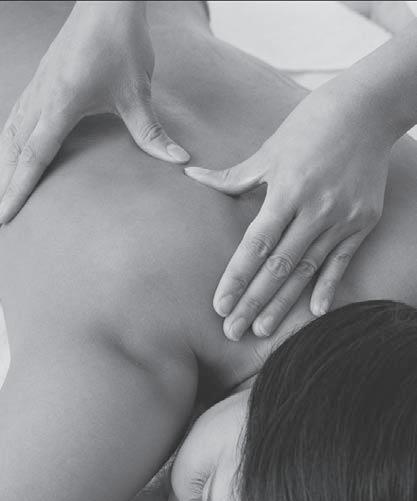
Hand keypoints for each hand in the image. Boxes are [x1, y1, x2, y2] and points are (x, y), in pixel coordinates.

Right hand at [0, 1, 188, 231]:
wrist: (107, 1)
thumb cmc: (122, 44)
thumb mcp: (138, 92)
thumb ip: (152, 132)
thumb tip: (180, 160)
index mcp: (62, 105)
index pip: (34, 158)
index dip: (17, 191)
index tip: (2, 216)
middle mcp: (41, 98)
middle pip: (12, 154)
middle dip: (1, 191)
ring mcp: (37, 88)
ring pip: (8, 137)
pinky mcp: (40, 81)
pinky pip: (14, 118)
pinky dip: (4, 143)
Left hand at [185, 80, 390, 339]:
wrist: (368, 109)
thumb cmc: (310, 125)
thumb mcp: (269, 148)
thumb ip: (233, 175)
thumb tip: (192, 176)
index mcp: (287, 191)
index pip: (256, 246)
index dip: (236, 279)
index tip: (219, 306)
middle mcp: (314, 210)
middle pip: (278, 267)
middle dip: (253, 302)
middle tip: (233, 332)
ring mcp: (341, 219)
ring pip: (306, 270)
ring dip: (283, 304)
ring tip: (263, 330)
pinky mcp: (362, 223)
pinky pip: (341, 261)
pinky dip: (327, 287)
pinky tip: (313, 312)